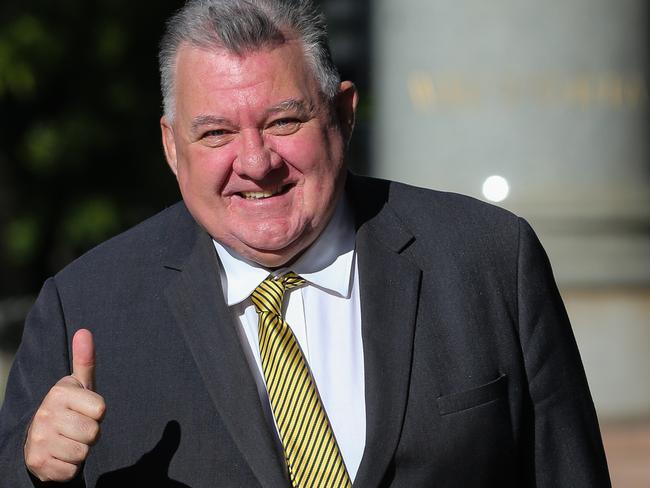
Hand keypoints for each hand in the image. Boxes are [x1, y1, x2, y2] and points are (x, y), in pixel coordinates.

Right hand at [24, 329, 105, 481]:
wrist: (38, 440)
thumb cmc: (69, 409)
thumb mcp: (79, 385)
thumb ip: (85, 360)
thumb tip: (84, 331)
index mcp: (59, 392)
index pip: (101, 408)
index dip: (97, 413)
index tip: (84, 410)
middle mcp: (45, 414)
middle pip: (94, 432)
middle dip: (91, 434)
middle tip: (77, 429)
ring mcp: (39, 440)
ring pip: (83, 452)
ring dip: (81, 450)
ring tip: (69, 441)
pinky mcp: (38, 463)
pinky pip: (72, 470)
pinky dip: (70, 467)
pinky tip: (60, 456)